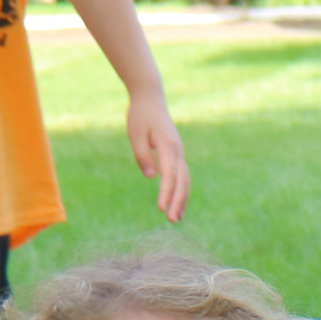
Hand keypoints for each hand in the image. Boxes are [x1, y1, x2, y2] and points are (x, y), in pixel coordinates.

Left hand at [127, 88, 188, 223]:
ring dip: (182, 199)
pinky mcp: (176, 154)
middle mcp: (177, 150)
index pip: (169, 174)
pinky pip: (182, 175)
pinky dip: (181, 190)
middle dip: (178, 201)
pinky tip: (177, 203)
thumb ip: (142, 155)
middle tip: (172, 220)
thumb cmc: (140, 115)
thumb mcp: (135, 134)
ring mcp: (179, 152)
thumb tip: (150, 176)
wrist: (151, 98)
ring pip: (185, 180)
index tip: (161, 208)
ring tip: (177, 218)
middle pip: (182, 180)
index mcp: (167, 146)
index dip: (166, 192)